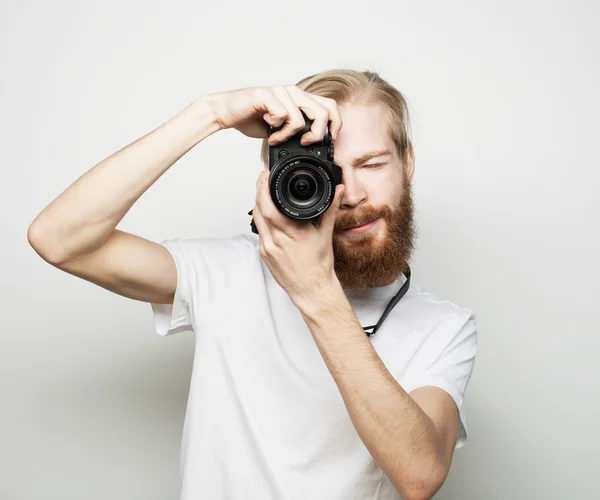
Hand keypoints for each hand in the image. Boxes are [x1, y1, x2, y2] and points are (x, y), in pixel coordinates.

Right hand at [210, 85, 342, 144]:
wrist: (226, 112)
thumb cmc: (252, 119)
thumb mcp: (281, 128)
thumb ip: (297, 131)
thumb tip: (314, 145)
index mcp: (300, 98)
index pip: (330, 106)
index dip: (334, 125)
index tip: (327, 142)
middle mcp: (293, 91)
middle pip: (322, 112)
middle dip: (316, 135)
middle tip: (303, 143)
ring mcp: (280, 91)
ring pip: (299, 118)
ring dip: (288, 135)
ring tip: (276, 138)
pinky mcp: (265, 94)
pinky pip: (282, 115)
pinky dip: (276, 129)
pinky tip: (268, 128)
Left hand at [251, 167, 344, 306]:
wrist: (311, 288)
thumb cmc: (319, 265)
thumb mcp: (326, 234)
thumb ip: (330, 209)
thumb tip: (338, 191)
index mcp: (293, 233)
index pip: (271, 206)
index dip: (264, 189)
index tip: (266, 176)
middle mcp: (277, 241)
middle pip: (259, 210)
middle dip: (259, 191)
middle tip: (263, 180)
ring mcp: (268, 248)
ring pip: (256, 220)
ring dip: (258, 204)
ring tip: (264, 193)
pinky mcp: (264, 254)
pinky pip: (259, 232)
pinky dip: (262, 221)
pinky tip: (268, 215)